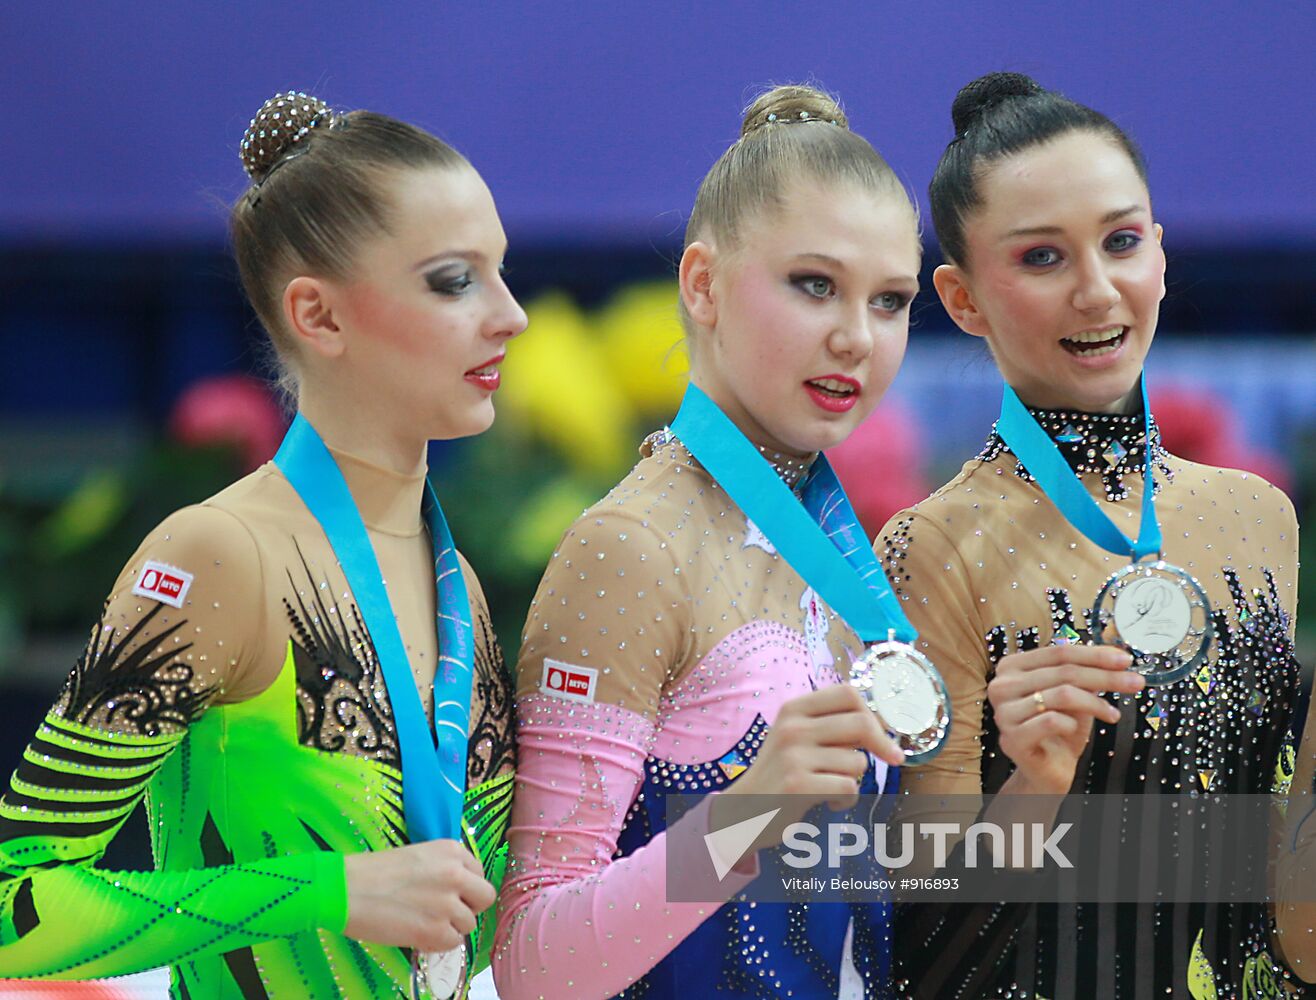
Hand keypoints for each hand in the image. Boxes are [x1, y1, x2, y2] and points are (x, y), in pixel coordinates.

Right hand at [343, 839, 494, 951]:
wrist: (346, 889)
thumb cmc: (374, 871)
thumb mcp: (418, 855)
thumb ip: (444, 868)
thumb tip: (459, 891)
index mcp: (452, 851)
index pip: (479, 873)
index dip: (466, 887)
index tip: (451, 894)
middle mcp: (456, 874)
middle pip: (485, 897)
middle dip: (470, 907)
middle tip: (447, 912)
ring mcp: (448, 904)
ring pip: (469, 923)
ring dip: (450, 926)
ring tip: (423, 921)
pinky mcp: (436, 931)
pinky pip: (453, 943)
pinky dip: (438, 943)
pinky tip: (418, 934)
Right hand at [714, 683, 903, 854]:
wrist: (742, 811)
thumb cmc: (779, 774)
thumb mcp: (794, 737)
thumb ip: (828, 725)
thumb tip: (880, 723)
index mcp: (794, 709)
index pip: (847, 693)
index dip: (873, 711)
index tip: (882, 732)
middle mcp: (793, 727)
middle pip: (861, 723)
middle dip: (883, 743)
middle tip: (892, 758)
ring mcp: (793, 755)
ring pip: (858, 761)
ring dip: (855, 779)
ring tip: (833, 787)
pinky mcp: (798, 785)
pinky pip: (849, 788)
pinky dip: (846, 800)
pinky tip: (830, 803)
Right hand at [988, 644, 1141, 794]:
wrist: (1047, 769)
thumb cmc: (1059, 730)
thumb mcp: (1073, 693)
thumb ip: (1084, 672)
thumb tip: (1116, 655)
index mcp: (1012, 667)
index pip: (1059, 652)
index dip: (1095, 654)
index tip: (1124, 660)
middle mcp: (1002, 685)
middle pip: (1064, 671)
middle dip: (1105, 677)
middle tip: (1134, 682)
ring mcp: (1004, 712)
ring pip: (1062, 694)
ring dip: (1096, 703)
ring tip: (1112, 714)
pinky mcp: (1013, 738)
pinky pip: (1052, 721)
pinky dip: (1072, 724)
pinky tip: (1077, 730)